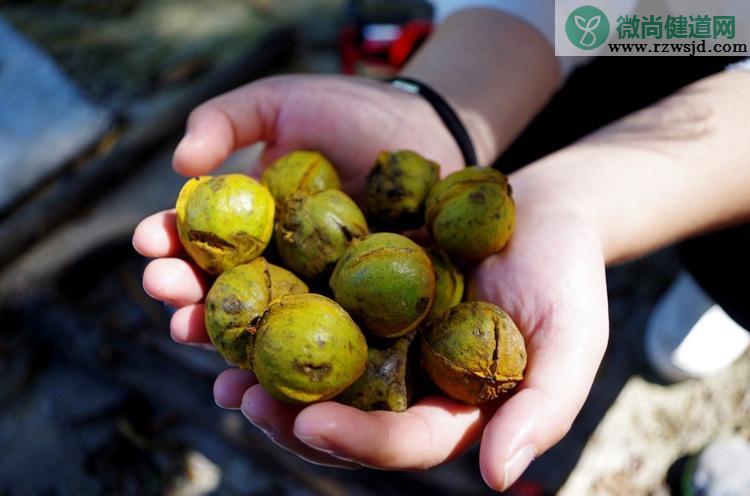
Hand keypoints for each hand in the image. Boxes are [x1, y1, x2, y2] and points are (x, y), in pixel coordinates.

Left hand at [132, 75, 608, 489]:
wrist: (546, 213)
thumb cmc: (566, 276)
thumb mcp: (573, 340)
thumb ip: (542, 409)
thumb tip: (496, 477)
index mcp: (453, 410)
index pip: (403, 441)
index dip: (360, 440)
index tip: (313, 425)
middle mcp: (409, 386)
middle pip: (346, 419)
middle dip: (292, 417)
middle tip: (243, 401)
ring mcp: (383, 343)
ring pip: (318, 371)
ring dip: (265, 370)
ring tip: (218, 361)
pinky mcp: (363, 296)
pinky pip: (314, 309)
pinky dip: (275, 310)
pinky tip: (235, 300)